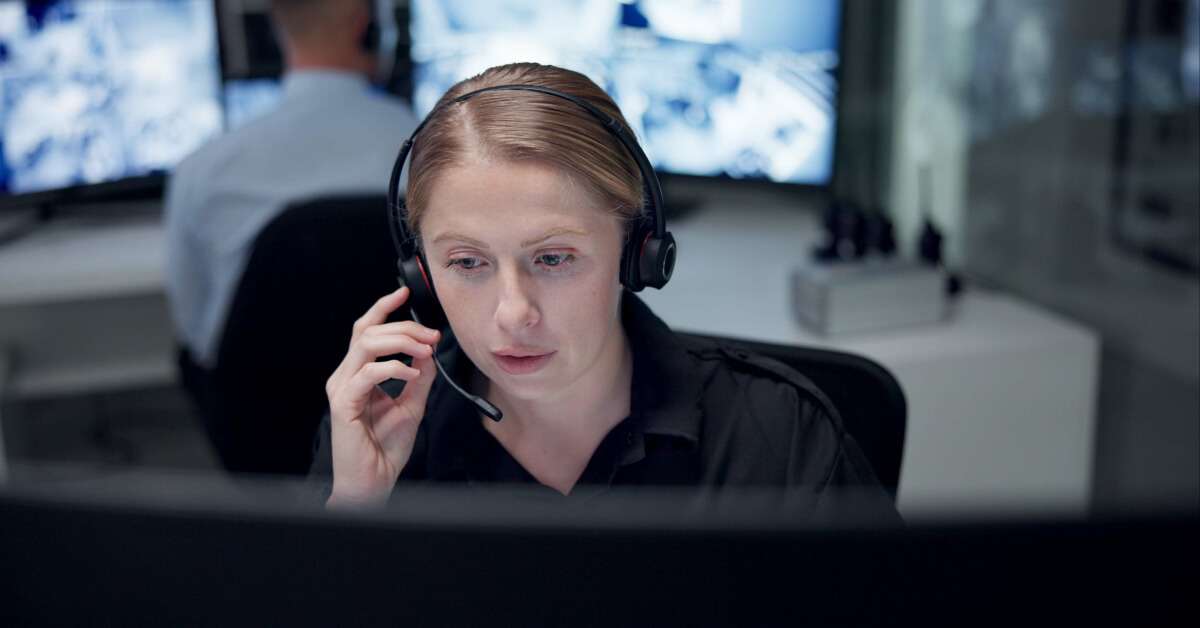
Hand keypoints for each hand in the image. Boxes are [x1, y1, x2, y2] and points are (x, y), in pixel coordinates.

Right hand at [324, 286, 438, 507]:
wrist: (372, 483)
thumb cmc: (384, 449)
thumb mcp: (412, 405)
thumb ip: (419, 377)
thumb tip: (428, 352)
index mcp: (357, 374)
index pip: (366, 330)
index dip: (382, 308)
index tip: (404, 293)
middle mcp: (345, 377)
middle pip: (368, 331)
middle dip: (404, 326)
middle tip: (432, 334)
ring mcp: (342, 389)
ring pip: (365, 345)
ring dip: (400, 341)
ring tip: (424, 349)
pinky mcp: (344, 405)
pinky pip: (368, 374)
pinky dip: (394, 368)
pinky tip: (412, 374)